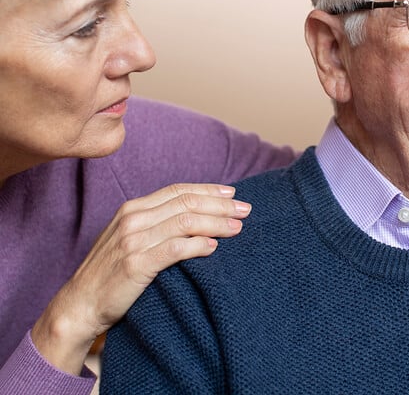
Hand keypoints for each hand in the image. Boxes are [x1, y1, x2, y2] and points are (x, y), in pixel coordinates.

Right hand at [31, 183, 249, 374]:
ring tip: (237, 227)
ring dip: (216, 222)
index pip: (179, 190)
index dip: (208, 189)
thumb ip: (157, 223)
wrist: (78, 305)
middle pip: (187, 202)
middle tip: (245, 209)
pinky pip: (175, 248)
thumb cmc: (110, 273)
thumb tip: (196, 215)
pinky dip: (198, 245)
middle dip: (220, 203)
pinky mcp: (136, 263)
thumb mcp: (130, 238)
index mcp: (133, 208)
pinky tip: (214, 247)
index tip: (231, 192)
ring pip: (186, 221)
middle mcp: (133, 218)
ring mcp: (133, 240)